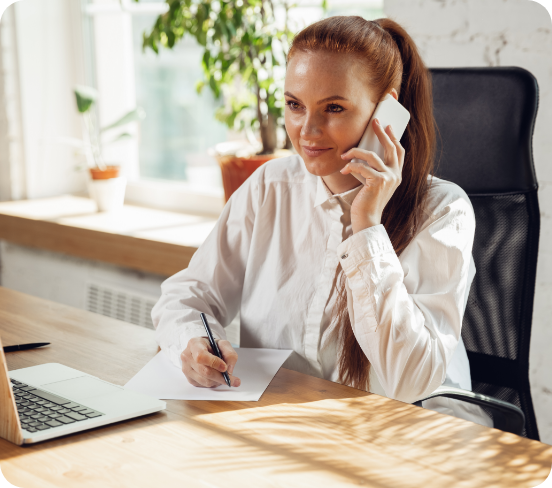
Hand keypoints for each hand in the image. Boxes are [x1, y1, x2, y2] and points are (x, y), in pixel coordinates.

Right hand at [181, 337, 240, 387]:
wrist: (203, 349)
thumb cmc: (212, 346)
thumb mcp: (223, 344)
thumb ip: (229, 354)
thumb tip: (229, 370)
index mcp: (194, 344)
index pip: (201, 356)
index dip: (213, 363)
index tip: (225, 367)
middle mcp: (187, 356)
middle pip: (204, 371)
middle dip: (221, 377)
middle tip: (234, 380)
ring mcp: (186, 369)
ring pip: (205, 380)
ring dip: (218, 381)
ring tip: (225, 377)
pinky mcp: (189, 379)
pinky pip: (203, 385)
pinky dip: (214, 383)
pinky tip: (217, 377)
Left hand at [340, 118, 404, 233]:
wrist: (367, 219)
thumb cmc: (367, 202)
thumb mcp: (372, 183)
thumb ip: (372, 170)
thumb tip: (361, 155)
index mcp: (396, 175)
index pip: (399, 152)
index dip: (394, 138)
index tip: (388, 126)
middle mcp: (396, 175)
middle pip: (390, 148)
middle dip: (381, 133)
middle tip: (374, 121)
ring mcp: (388, 178)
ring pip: (371, 156)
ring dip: (355, 152)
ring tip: (345, 154)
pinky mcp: (378, 182)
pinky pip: (362, 167)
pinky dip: (351, 166)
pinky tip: (344, 169)